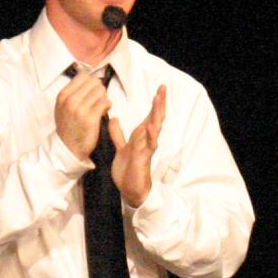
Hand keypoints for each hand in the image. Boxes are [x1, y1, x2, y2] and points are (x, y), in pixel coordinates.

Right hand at [53, 70, 110, 160]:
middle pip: (94, 82)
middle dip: (98, 90)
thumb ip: (73, 93)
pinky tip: (103, 112)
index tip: (91, 92)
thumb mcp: (63, 107)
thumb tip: (91, 81)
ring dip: (103, 98)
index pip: (83, 76)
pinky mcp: (90, 118)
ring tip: (99, 107)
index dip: (90, 83)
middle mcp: (70, 100)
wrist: (67, 148)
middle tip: (97, 101)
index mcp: (63, 95)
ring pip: (100, 91)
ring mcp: (80, 109)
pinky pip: (105, 102)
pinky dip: (107, 106)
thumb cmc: (68, 127)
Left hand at [108, 85, 165, 205]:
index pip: (149, 116)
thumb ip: (118, 134)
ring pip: (155, 128)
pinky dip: (150, 136)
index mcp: (141, 136)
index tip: (159, 88)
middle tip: (163, 87)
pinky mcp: (144, 158)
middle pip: (155, 118)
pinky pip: (149, 146)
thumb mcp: (121, 148)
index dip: (155, 103)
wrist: (130, 190)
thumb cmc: (128, 170)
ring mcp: (147, 148)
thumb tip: (113, 119)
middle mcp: (146, 140)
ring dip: (157, 114)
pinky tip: (151, 126)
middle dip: (159, 103)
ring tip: (159, 100)